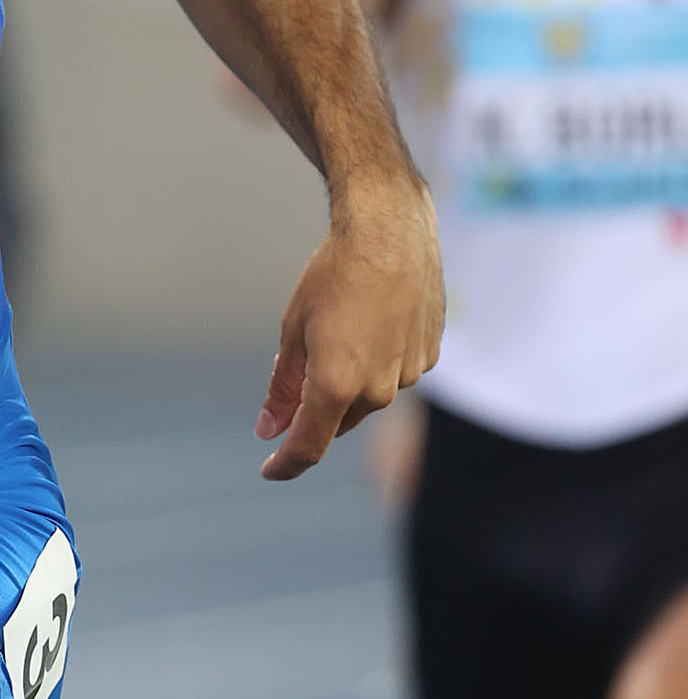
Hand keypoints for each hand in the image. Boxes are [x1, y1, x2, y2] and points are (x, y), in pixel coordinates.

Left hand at [255, 174, 442, 481]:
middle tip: (300, 366)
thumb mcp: (293, 329)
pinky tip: (372, 323)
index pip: (308, 446)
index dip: (286, 464)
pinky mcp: (429, 355)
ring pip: (370, 397)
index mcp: (337, 385)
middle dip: (316, 408)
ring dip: (349, 381)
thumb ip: (283, 387)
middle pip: (338, 421)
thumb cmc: (334, 274)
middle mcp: (378, 389)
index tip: (270, 468)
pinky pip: (396, 373)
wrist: (391, 230)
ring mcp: (408, 374)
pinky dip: (378, 361)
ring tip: (340, 328)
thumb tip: (269, 428)